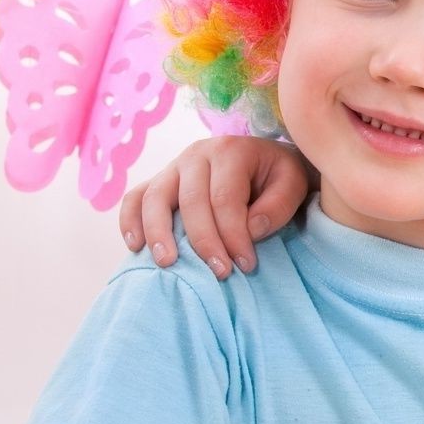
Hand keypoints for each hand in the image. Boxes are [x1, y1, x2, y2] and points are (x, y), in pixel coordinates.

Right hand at [118, 137, 312, 277]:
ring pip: (154, 198)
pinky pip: (135, 198)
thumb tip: (250, 230)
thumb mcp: (293, 184)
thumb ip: (277, 206)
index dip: (234, 235)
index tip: (246, 265)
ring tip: (168, 263)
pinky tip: (136, 246)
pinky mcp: (159, 181)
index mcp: (231, 151)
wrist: (265, 160)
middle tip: (220, 273)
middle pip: (191, 201)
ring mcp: (173, 166)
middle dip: (204, 241)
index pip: (226, 198)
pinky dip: (130, 220)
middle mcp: (197, 154)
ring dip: (158, 233)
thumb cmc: (279, 176)